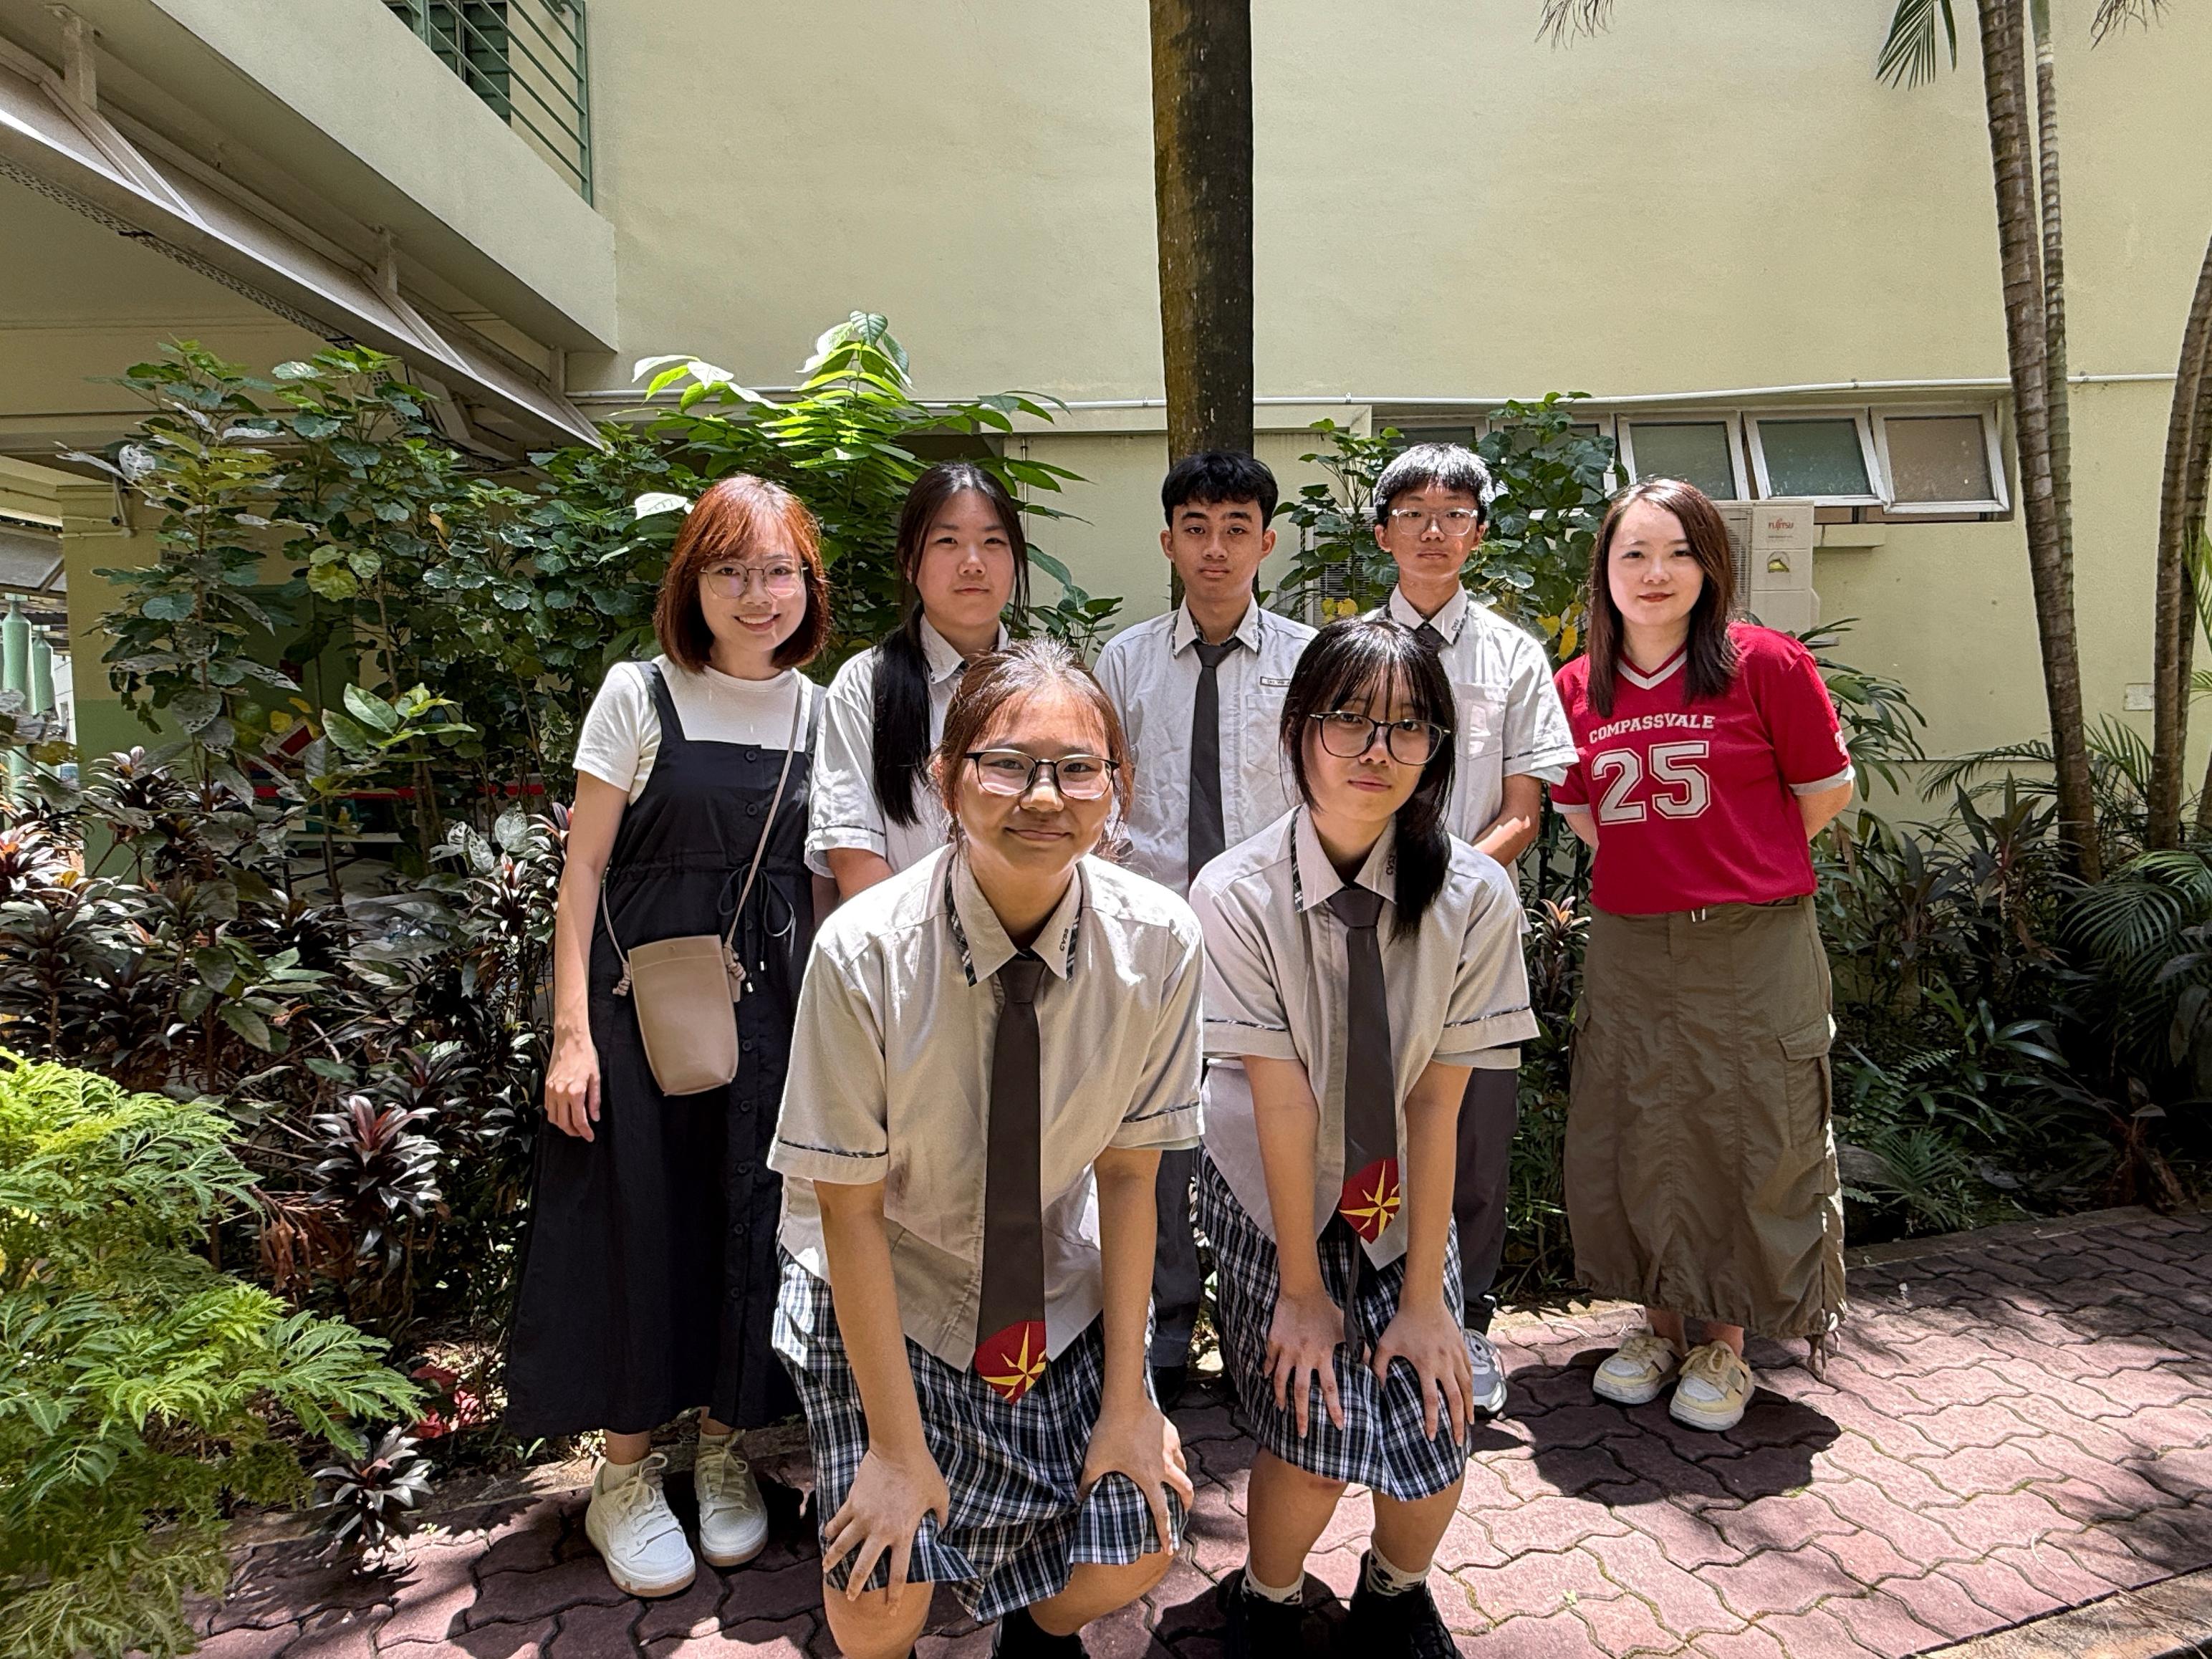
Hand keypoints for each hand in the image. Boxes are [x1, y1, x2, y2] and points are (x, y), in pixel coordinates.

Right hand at [543, 1034, 600, 1140]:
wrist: (570, 1041)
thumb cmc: (585, 1055)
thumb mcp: (595, 1078)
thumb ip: (595, 1100)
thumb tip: (595, 1116)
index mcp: (575, 1092)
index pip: (579, 1120)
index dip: (585, 1132)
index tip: (589, 1136)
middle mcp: (560, 1093)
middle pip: (564, 1123)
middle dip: (573, 1132)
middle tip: (582, 1133)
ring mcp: (551, 1090)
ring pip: (553, 1118)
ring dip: (563, 1125)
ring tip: (573, 1125)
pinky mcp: (546, 1086)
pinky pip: (548, 1107)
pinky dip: (555, 1114)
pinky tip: (563, 1113)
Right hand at [822, 1442, 949, 1607]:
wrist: (898, 1449)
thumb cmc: (922, 1472)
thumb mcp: (940, 1496)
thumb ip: (941, 1516)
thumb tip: (943, 1527)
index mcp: (903, 1534)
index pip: (898, 1573)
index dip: (893, 1596)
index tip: (890, 1611)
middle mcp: (881, 1531)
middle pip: (864, 1566)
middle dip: (856, 1585)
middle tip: (851, 1597)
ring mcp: (863, 1517)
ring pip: (843, 1546)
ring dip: (833, 1560)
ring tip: (826, 1570)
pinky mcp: (852, 1502)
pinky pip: (838, 1521)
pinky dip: (831, 1530)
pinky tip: (826, 1537)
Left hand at [1080, 1398, 1193, 1552]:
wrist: (1125, 1401)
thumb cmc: (1109, 1433)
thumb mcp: (1093, 1461)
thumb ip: (1086, 1484)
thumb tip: (1077, 1501)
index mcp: (1148, 1478)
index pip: (1162, 1512)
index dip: (1166, 1532)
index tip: (1170, 1547)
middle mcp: (1165, 1467)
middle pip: (1186, 1491)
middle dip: (1187, 1505)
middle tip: (1184, 1512)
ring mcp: (1171, 1448)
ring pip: (1185, 1469)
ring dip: (1183, 1480)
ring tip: (1177, 1484)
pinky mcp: (1172, 1433)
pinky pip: (1178, 1450)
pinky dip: (1176, 1458)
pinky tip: (1167, 1455)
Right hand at [1266, 1286, 1345, 1436]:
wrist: (1303, 1291)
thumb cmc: (1326, 1309)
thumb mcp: (1346, 1329)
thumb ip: (1359, 1348)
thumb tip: (1371, 1365)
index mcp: (1323, 1356)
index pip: (1330, 1388)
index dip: (1334, 1408)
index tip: (1338, 1425)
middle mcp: (1304, 1357)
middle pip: (1301, 1393)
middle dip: (1302, 1416)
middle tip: (1302, 1434)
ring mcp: (1287, 1351)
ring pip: (1281, 1381)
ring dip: (1281, 1397)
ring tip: (1282, 1410)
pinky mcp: (1274, 1342)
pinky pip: (1270, 1361)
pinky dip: (1268, 1370)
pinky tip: (1267, 1378)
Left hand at [1372, 1293, 1475, 1444]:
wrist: (1424, 1300)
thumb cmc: (1403, 1322)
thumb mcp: (1386, 1344)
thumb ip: (1378, 1366)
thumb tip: (1374, 1386)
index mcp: (1426, 1365)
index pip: (1431, 1400)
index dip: (1432, 1420)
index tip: (1431, 1436)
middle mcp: (1444, 1364)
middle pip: (1455, 1400)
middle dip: (1457, 1423)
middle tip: (1457, 1440)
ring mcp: (1456, 1356)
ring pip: (1467, 1388)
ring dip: (1469, 1408)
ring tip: (1469, 1424)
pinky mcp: (1462, 1349)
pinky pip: (1470, 1373)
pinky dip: (1472, 1388)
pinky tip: (1471, 1398)